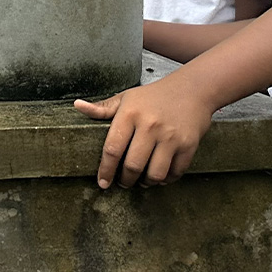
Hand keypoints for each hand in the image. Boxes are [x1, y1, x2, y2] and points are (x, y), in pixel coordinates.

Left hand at [75, 79, 216, 188]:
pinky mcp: (188, 145)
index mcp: (130, 115)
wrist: (193, 89)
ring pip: (155, 173)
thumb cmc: (155, 96)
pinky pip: (175, 172)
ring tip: (141, 181)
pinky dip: (166, 179)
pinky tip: (160, 176)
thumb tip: (77, 106)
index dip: (105, 169)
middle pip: (132, 165)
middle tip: (122, 182)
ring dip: (146, 183)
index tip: (102, 182)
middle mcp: (150, 126)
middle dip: (125, 180)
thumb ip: (103, 108)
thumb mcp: (126, 98)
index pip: (112, 148)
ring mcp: (170, 137)